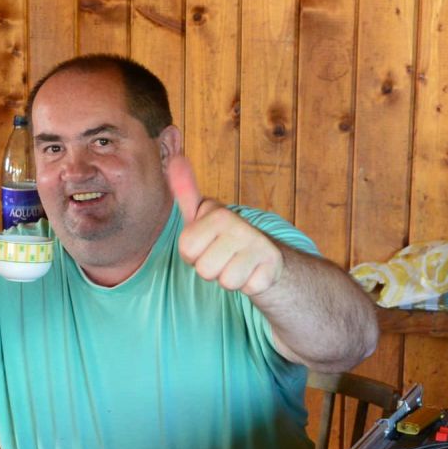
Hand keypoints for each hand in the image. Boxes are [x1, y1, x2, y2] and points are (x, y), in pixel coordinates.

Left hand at [170, 154, 285, 296]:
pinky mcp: (272, 268)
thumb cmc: (224, 236)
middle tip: (222, 256)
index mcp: (220, 215)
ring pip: (226, 281)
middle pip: (204, 269)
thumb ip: (185, 191)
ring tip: (236, 264)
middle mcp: (241, 227)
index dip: (192, 254)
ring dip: (228, 278)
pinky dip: (247, 286)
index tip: (206, 244)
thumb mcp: (202, 215)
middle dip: (210, 268)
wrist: (265, 254)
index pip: (187, 249)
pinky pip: (247, 289)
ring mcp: (259, 247)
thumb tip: (175, 160)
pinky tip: (252, 272)